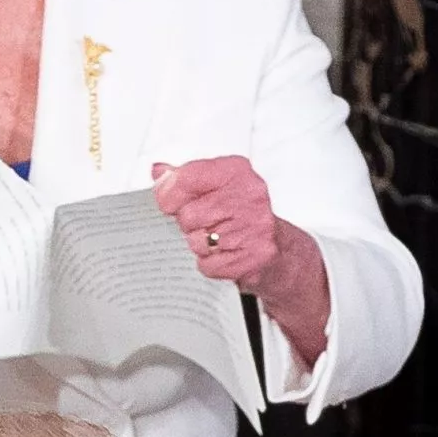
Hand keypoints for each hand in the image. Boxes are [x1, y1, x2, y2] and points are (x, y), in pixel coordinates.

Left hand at [152, 156, 329, 363]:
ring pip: (197, 241)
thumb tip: (157, 171)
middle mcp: (250, 196)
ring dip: (200, 246)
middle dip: (188, 224)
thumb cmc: (242, 216)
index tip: (168, 203)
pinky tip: (225, 255)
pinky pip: (208, 265)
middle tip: (206, 224)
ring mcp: (256, 227)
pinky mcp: (255, 257)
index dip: (167, 194)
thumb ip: (185, 178)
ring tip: (218, 240)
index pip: (186, 178)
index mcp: (237, 171)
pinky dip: (211, 264)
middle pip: (187, 214)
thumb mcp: (217, 187)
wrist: (280, 251)